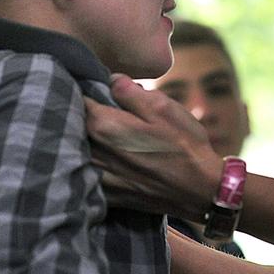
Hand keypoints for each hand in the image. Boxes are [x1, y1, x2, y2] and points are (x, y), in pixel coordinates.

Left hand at [85, 74, 224, 219]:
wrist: (200, 190)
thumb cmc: (185, 145)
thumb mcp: (163, 107)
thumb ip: (129, 91)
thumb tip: (109, 79)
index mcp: (104, 126)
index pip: (76, 98)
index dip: (83, 87)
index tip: (93, 82)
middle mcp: (94, 152)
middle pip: (73, 124)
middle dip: (82, 111)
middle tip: (101, 105)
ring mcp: (98, 176)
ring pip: (77, 149)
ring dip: (84, 138)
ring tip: (107, 131)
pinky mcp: (107, 193)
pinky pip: (87, 173)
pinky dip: (91, 163)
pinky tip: (110, 156)